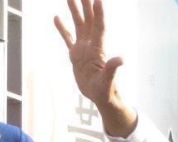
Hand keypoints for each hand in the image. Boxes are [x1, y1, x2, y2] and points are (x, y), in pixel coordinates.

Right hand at [54, 0, 135, 135]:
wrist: (99, 96)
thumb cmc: (105, 90)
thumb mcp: (107, 81)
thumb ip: (112, 69)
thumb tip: (120, 59)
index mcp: (98, 48)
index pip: (99, 26)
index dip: (99, 13)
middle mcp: (91, 44)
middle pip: (89, 20)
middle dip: (86, 5)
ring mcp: (83, 48)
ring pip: (78, 24)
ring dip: (75, 11)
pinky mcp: (75, 54)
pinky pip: (67, 37)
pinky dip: (62, 28)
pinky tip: (57, 17)